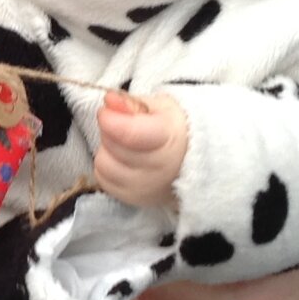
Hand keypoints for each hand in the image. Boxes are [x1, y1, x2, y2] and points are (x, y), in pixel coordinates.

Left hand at [92, 90, 187, 209]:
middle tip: (124, 124)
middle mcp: (160, 169)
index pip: (130, 135)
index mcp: (170, 139)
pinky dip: (108, 167)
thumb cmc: (175, 129)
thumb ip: (132, 103)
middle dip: (111, 130)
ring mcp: (147, 187)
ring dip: (108, 150)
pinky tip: (123, 160)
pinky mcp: (134, 199)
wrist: (195, 162)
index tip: (107, 109)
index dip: (111, 120)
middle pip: (113, 147)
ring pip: (104, 164)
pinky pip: (104, 179)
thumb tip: (109, 100)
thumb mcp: (160, 107)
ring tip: (125, 144)